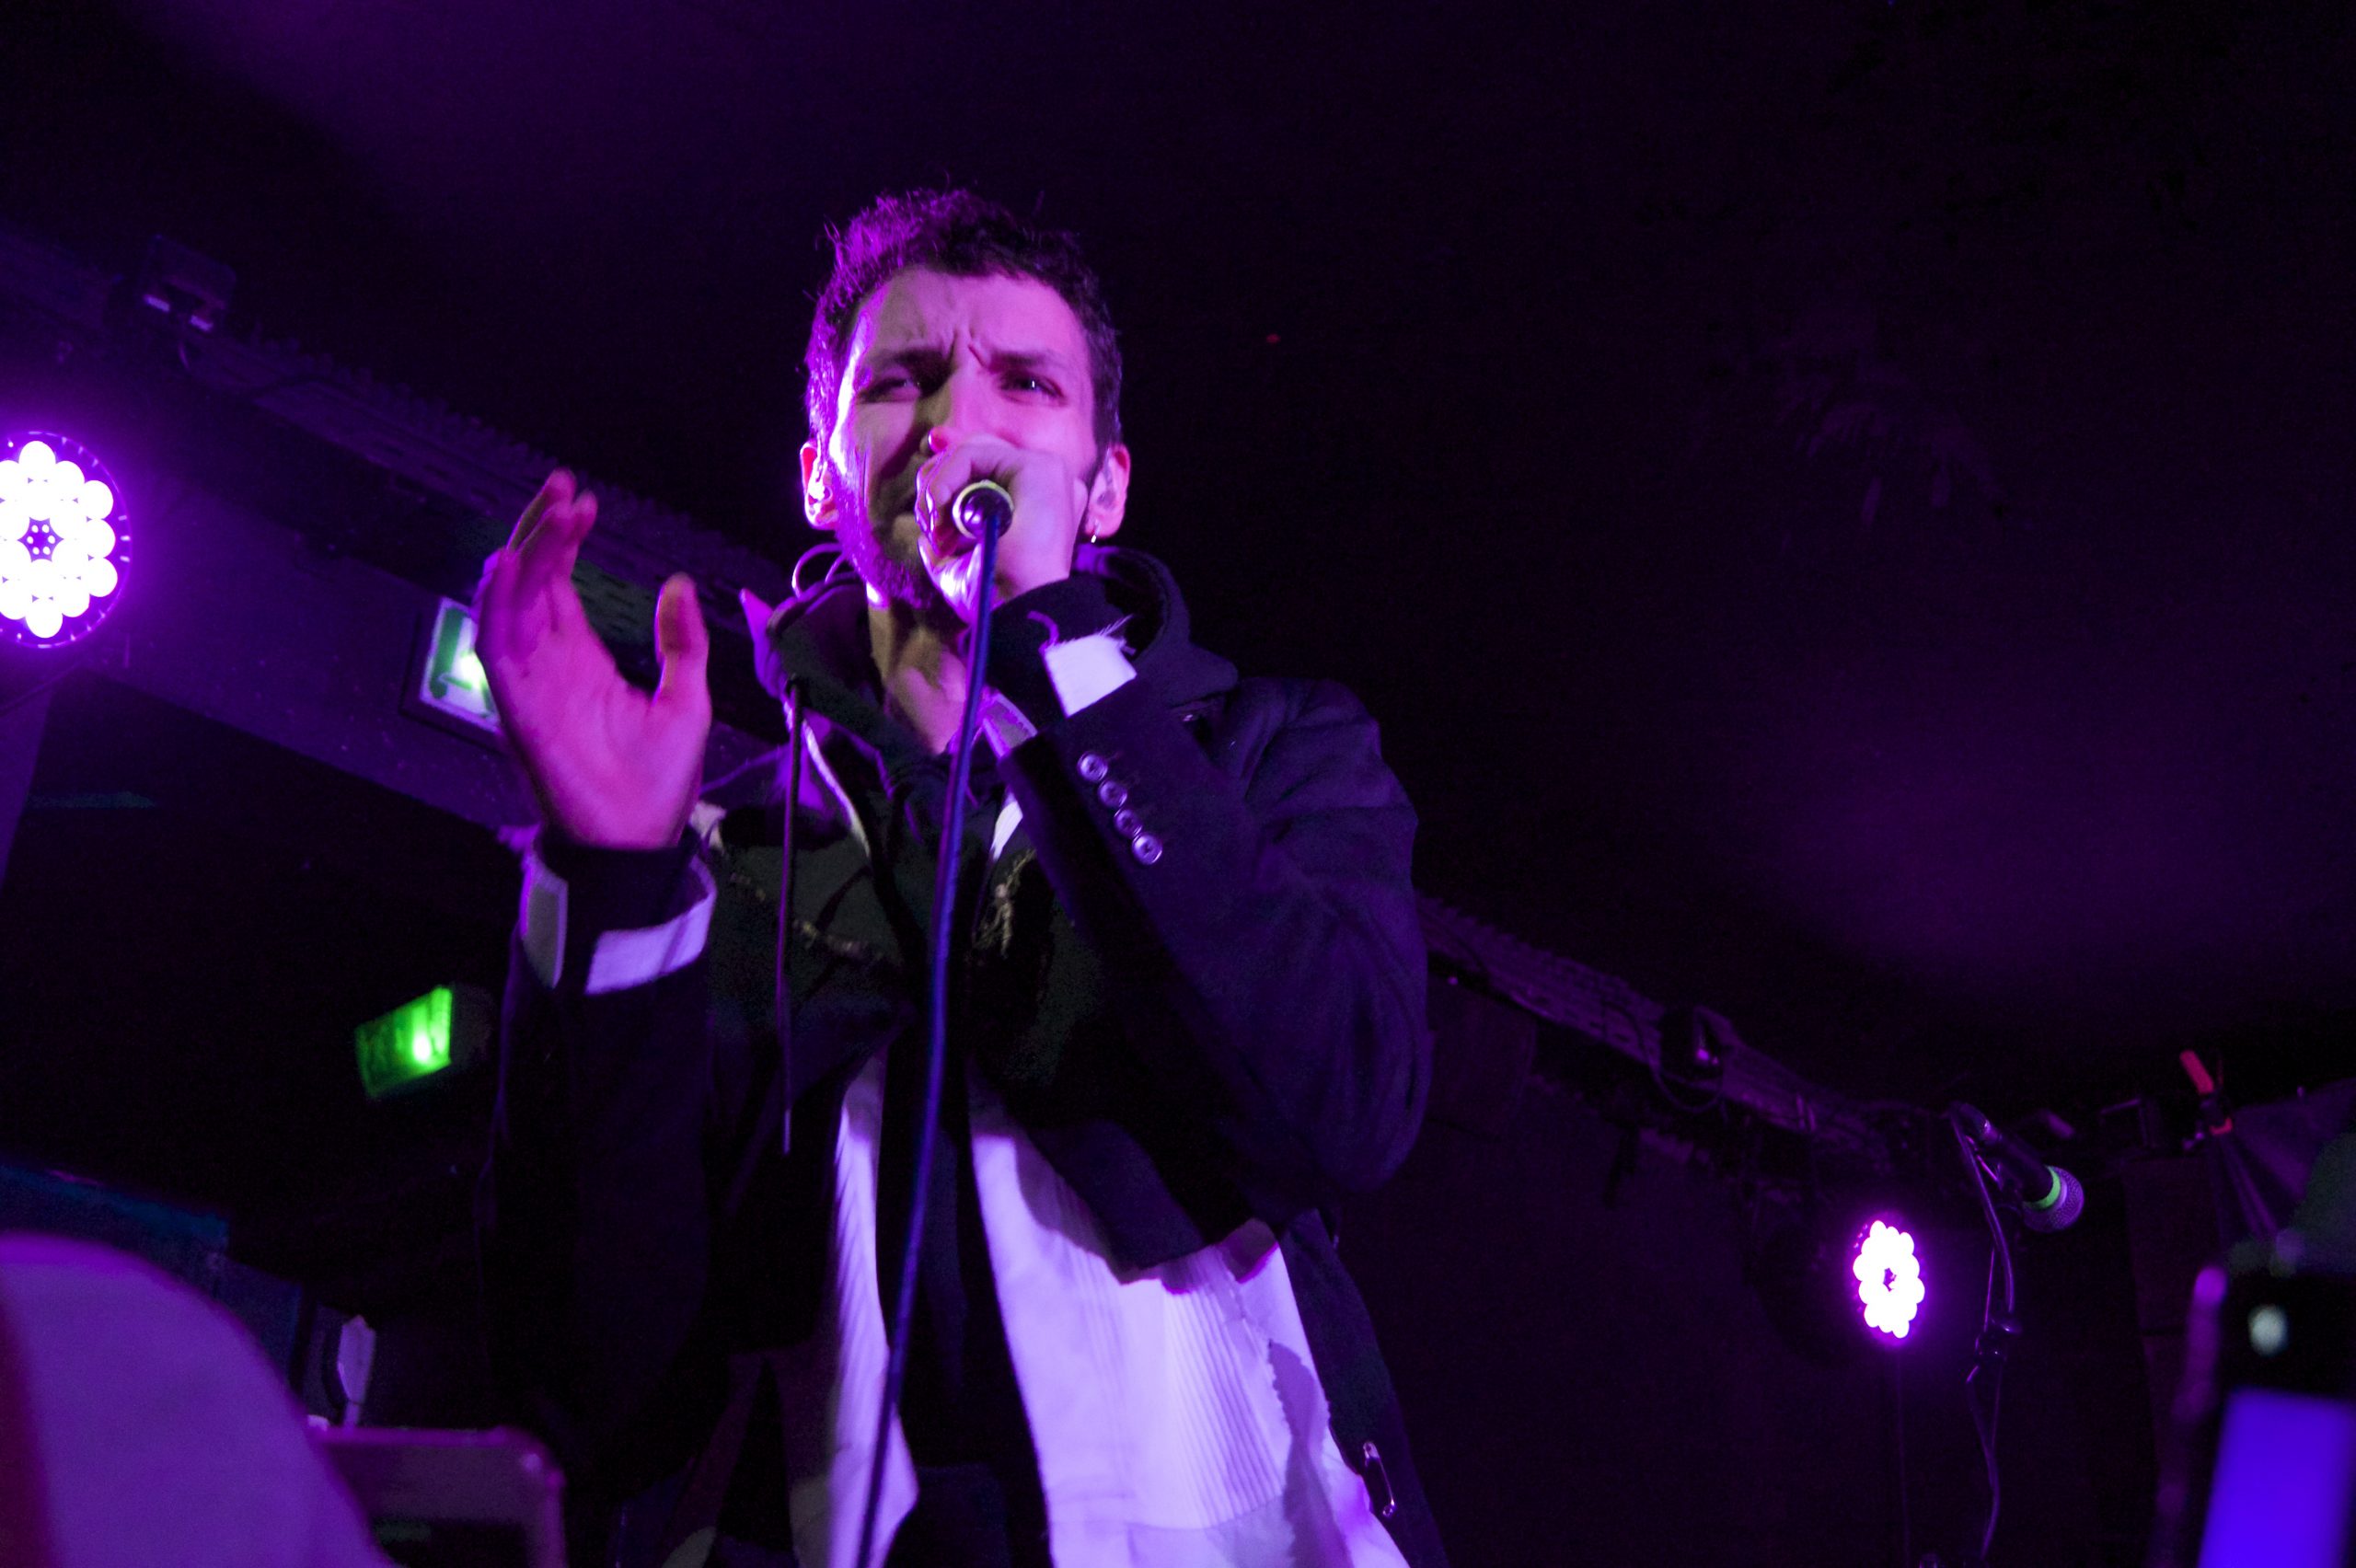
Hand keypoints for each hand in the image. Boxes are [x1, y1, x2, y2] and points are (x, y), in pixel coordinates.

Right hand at [474, 470, 711, 847]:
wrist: (642, 842)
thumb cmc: (658, 780)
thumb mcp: (687, 699)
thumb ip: (682, 643)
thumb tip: (680, 584)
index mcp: (580, 660)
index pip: (559, 586)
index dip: (563, 541)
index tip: (583, 500)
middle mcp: (547, 665)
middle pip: (530, 583)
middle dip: (540, 532)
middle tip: (562, 486)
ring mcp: (529, 685)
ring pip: (509, 604)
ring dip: (523, 556)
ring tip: (549, 513)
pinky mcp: (517, 709)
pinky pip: (493, 649)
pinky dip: (494, 607)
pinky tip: (505, 566)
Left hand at [912, 435, 1086, 624]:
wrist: (1020, 607)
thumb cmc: (997, 597)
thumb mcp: (962, 567)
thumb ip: (947, 545)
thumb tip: (928, 535)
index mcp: (1038, 504)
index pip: (989, 468)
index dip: (951, 470)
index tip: (927, 489)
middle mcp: (1047, 483)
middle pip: (980, 452)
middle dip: (940, 477)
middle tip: (930, 522)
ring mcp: (1047, 471)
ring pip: (974, 449)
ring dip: (939, 485)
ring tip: (937, 527)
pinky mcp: (1038, 466)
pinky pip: (974, 454)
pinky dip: (946, 479)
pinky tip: (943, 510)